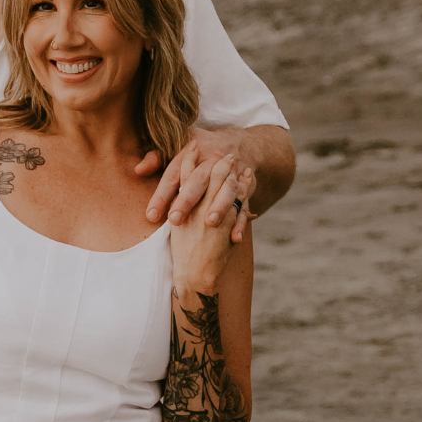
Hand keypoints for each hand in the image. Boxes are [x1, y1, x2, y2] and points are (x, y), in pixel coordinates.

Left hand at [138, 127, 252, 240]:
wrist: (238, 145)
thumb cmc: (200, 150)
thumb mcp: (177, 146)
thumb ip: (157, 158)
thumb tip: (139, 170)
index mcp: (193, 153)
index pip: (174, 174)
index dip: (162, 194)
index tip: (151, 215)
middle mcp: (212, 162)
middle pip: (199, 180)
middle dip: (187, 200)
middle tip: (175, 219)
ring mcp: (231, 175)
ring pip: (226, 190)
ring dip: (219, 206)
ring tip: (210, 222)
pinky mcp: (245, 188)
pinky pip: (245, 204)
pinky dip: (241, 221)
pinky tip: (235, 237)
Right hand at [168, 158, 253, 291]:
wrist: (195, 275)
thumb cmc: (184, 256)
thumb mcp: (176, 232)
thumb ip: (178, 213)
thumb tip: (175, 205)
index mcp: (181, 207)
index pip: (184, 175)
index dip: (188, 159)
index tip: (192, 146)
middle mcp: (196, 206)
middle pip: (205, 174)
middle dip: (211, 160)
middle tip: (218, 148)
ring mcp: (213, 211)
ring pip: (223, 182)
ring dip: (229, 169)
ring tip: (234, 158)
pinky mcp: (228, 220)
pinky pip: (238, 197)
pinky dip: (243, 185)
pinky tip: (247, 176)